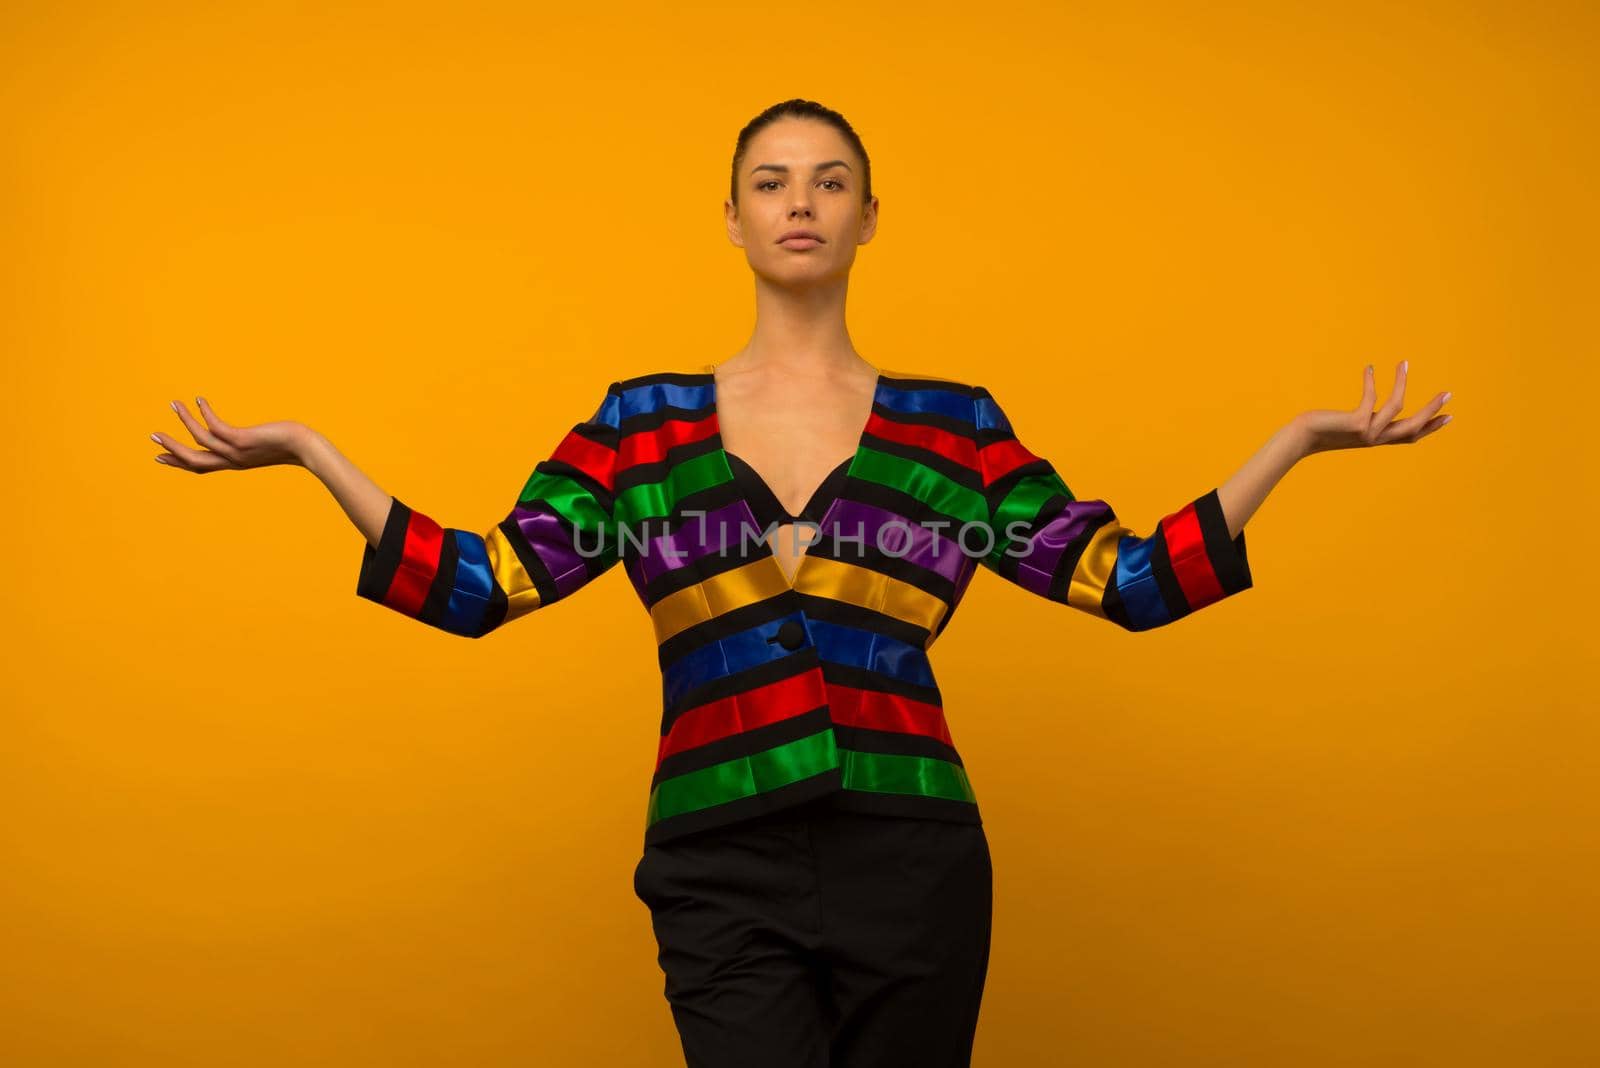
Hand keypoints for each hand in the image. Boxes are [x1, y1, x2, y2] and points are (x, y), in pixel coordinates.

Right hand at [151, 397, 314, 472]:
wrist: (308, 448)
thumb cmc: (291, 444)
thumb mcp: (265, 446)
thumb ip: (251, 443)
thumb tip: (248, 437)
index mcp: (235, 463)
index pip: (201, 466)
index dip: (179, 462)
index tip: (161, 456)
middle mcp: (233, 461)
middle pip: (194, 460)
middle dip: (172, 448)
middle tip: (152, 436)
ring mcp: (237, 452)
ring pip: (201, 441)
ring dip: (185, 422)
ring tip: (173, 404)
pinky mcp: (244, 441)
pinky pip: (217, 428)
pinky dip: (205, 413)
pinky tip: (199, 400)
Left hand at [1295, 362, 1453, 456]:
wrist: (1300, 438)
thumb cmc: (1320, 430)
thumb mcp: (1347, 426)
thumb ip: (1362, 421)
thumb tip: (1369, 411)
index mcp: (1376, 439)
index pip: (1410, 436)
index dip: (1430, 427)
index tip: (1448, 416)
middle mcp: (1375, 439)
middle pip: (1413, 426)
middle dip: (1432, 410)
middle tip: (1448, 394)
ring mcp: (1367, 432)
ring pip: (1397, 408)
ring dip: (1402, 383)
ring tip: (1404, 363)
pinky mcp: (1356, 424)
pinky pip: (1371, 398)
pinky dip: (1370, 381)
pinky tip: (1368, 368)